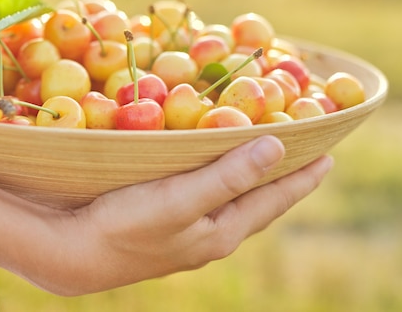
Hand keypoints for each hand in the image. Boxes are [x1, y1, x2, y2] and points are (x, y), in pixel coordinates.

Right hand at [37, 136, 331, 294]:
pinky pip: (206, 201)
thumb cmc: (127, 224)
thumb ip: (228, 177)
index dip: (300, 179)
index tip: (326, 156)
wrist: (75, 253)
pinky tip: (210, 177)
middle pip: (256, 204)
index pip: (272, 201)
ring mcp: (185, 235)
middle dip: (280, 180)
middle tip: (302, 155)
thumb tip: (276, 148)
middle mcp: (208, 237)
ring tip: (263, 163)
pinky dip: (220, 184)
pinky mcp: (162, 227)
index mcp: (220, 232)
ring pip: (230, 203)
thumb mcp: (182, 200)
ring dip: (250, 182)